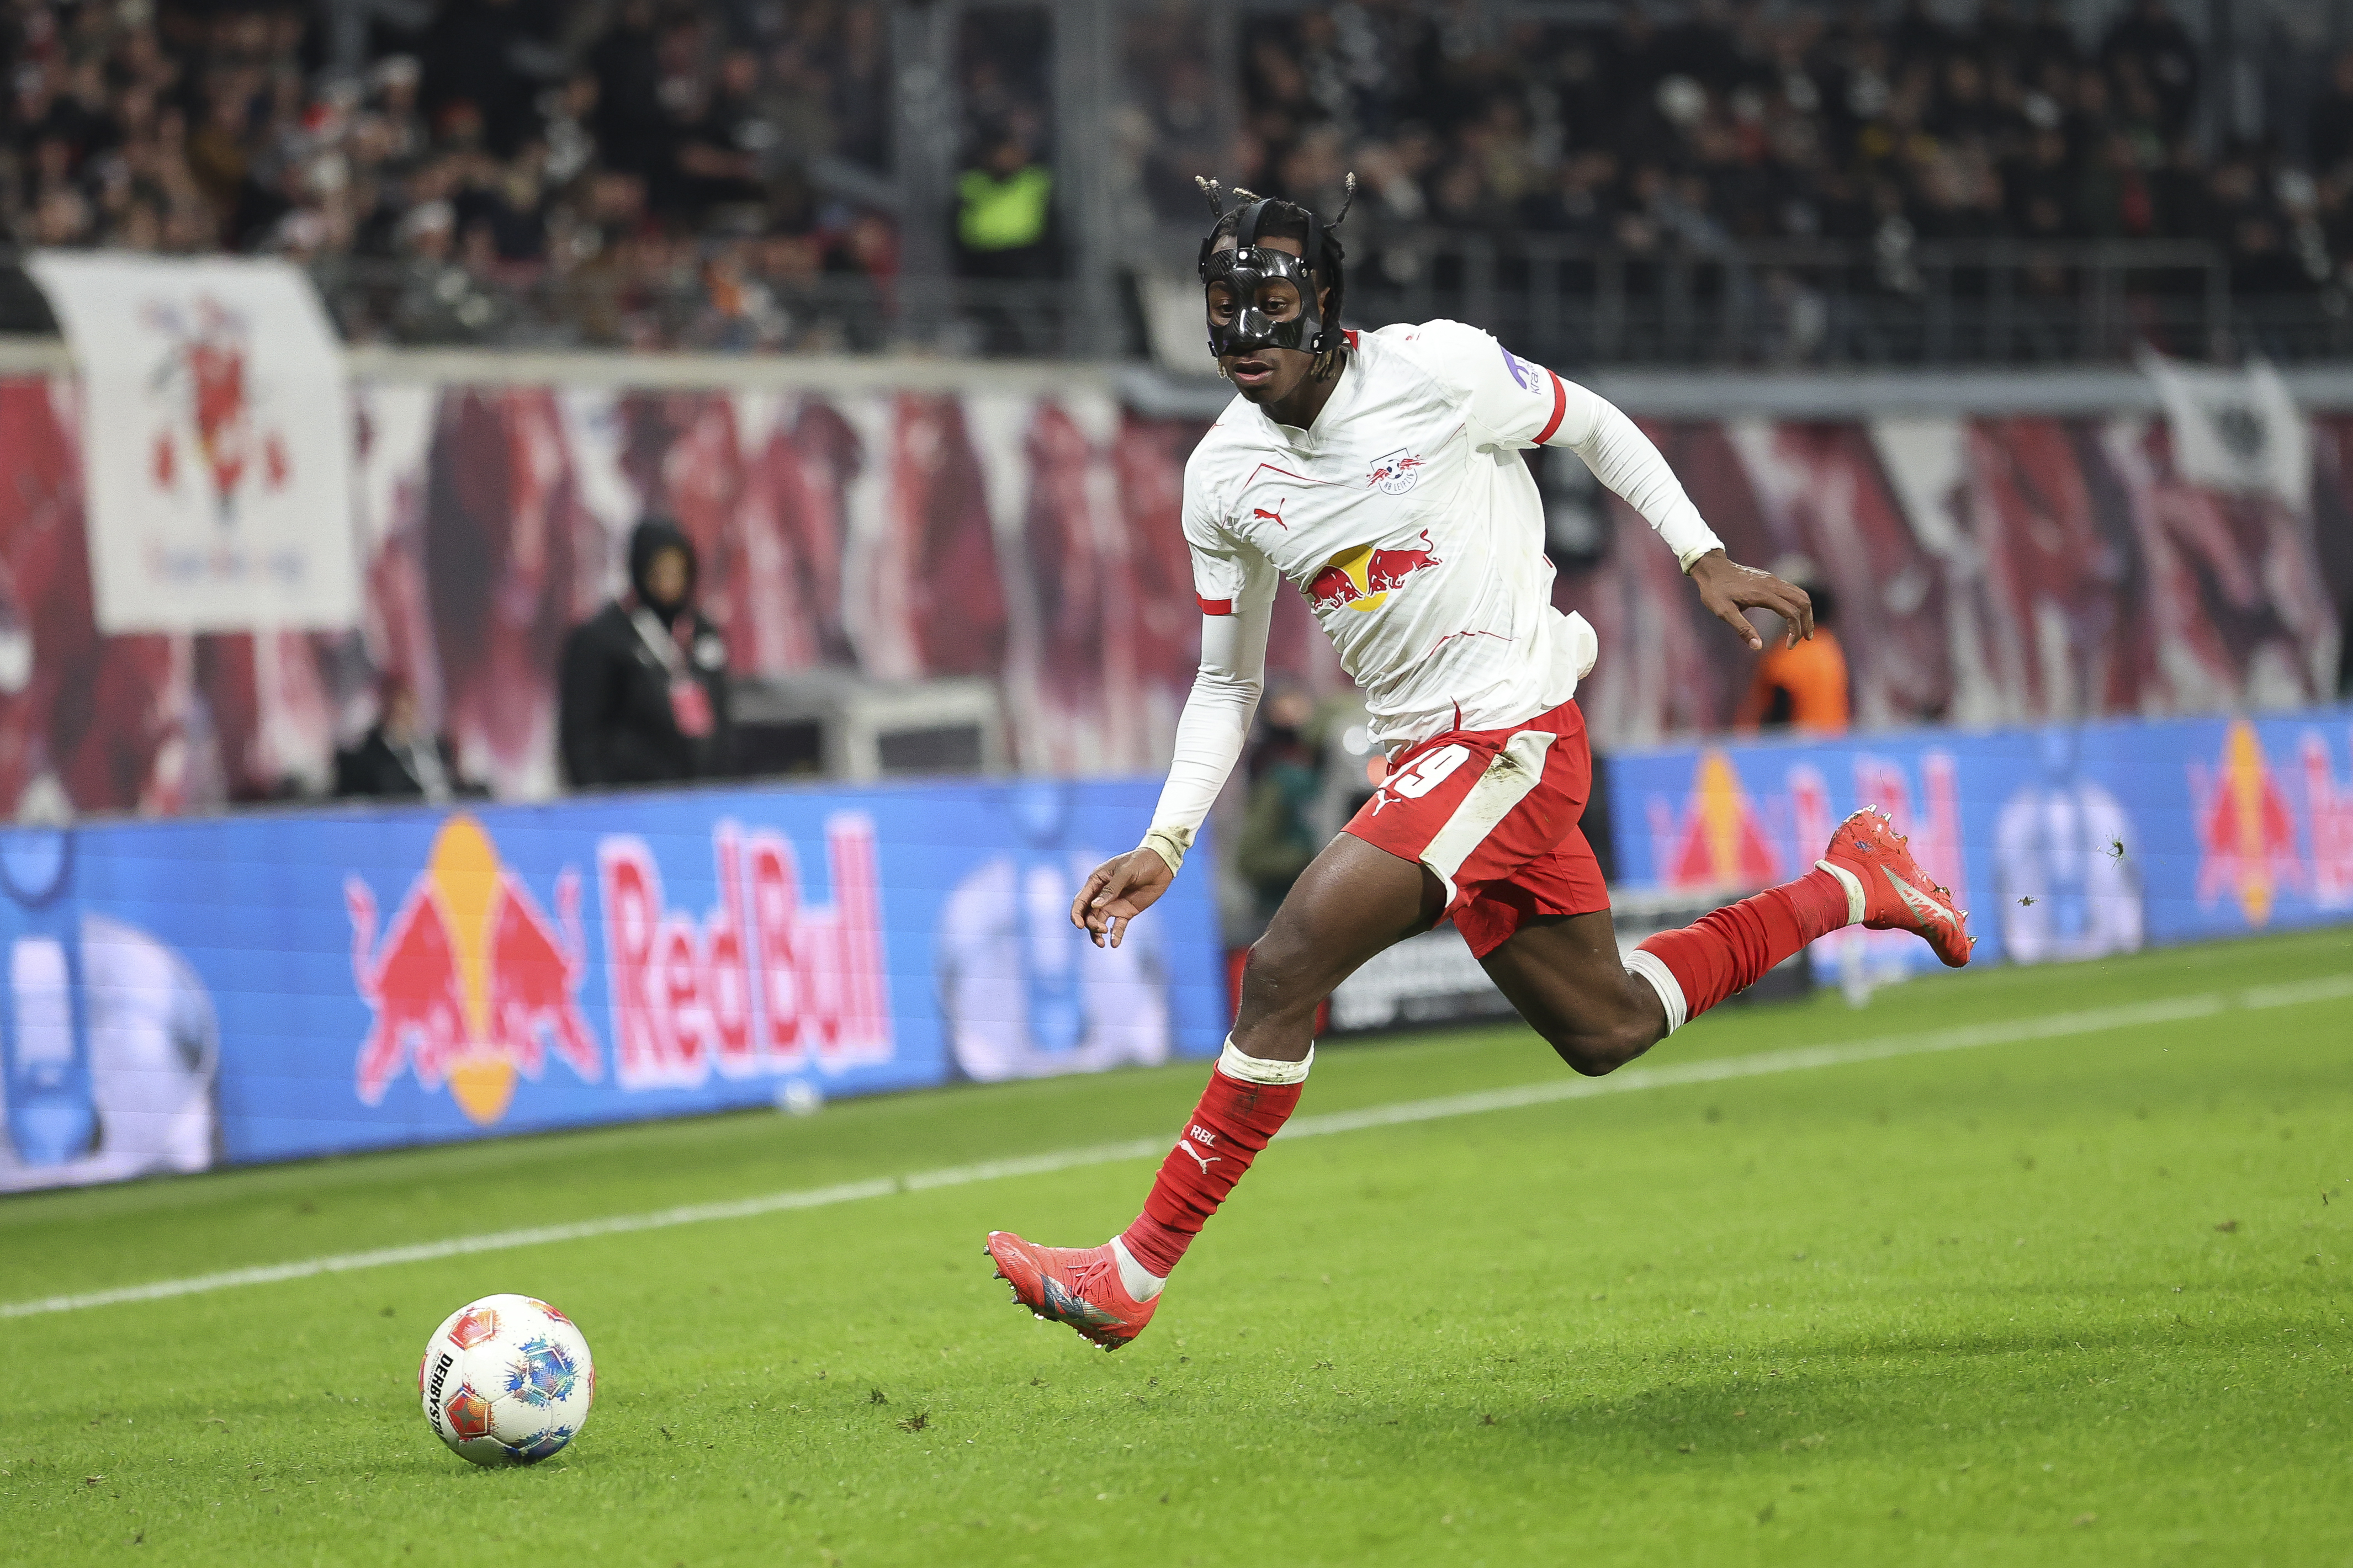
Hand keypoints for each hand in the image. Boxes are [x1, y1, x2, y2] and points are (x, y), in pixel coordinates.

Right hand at [1069, 847, 1175, 948]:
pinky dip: (1115, 935)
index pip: (1081, 900)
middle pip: (1089, 915)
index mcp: (1097, 881)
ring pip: (1100, 922)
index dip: (1076, 914)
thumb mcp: (1126, 872)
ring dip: (1098, 933)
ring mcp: (1114, 904)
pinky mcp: (1126, 912)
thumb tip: (1095, 906)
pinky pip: (1117, 926)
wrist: (1161, 865)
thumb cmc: (1141, 861)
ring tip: (1103, 944)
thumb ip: (1111, 889)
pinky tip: (1114, 944)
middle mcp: (1102, 895)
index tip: (1079, 925)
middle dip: (1091, 925)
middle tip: (1101, 929)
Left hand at [1687, 550, 1813, 650]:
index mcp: (1763, 594)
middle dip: (1808, 622)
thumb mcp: (1723, 612)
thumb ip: (1742, 629)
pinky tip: (1794, 615)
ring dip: (1806, 612)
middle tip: (1806, 639)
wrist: (1711, 568)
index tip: (1789, 646)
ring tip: (1804, 629)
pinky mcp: (1770, 579)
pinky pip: (1793, 590)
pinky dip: (1799, 603)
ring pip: (1801, 594)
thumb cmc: (1714, 591)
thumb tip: (1758, 646)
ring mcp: (1773, 580)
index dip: (1795, 631)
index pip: (1791, 613)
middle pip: (1803, 602)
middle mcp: (1772, 584)